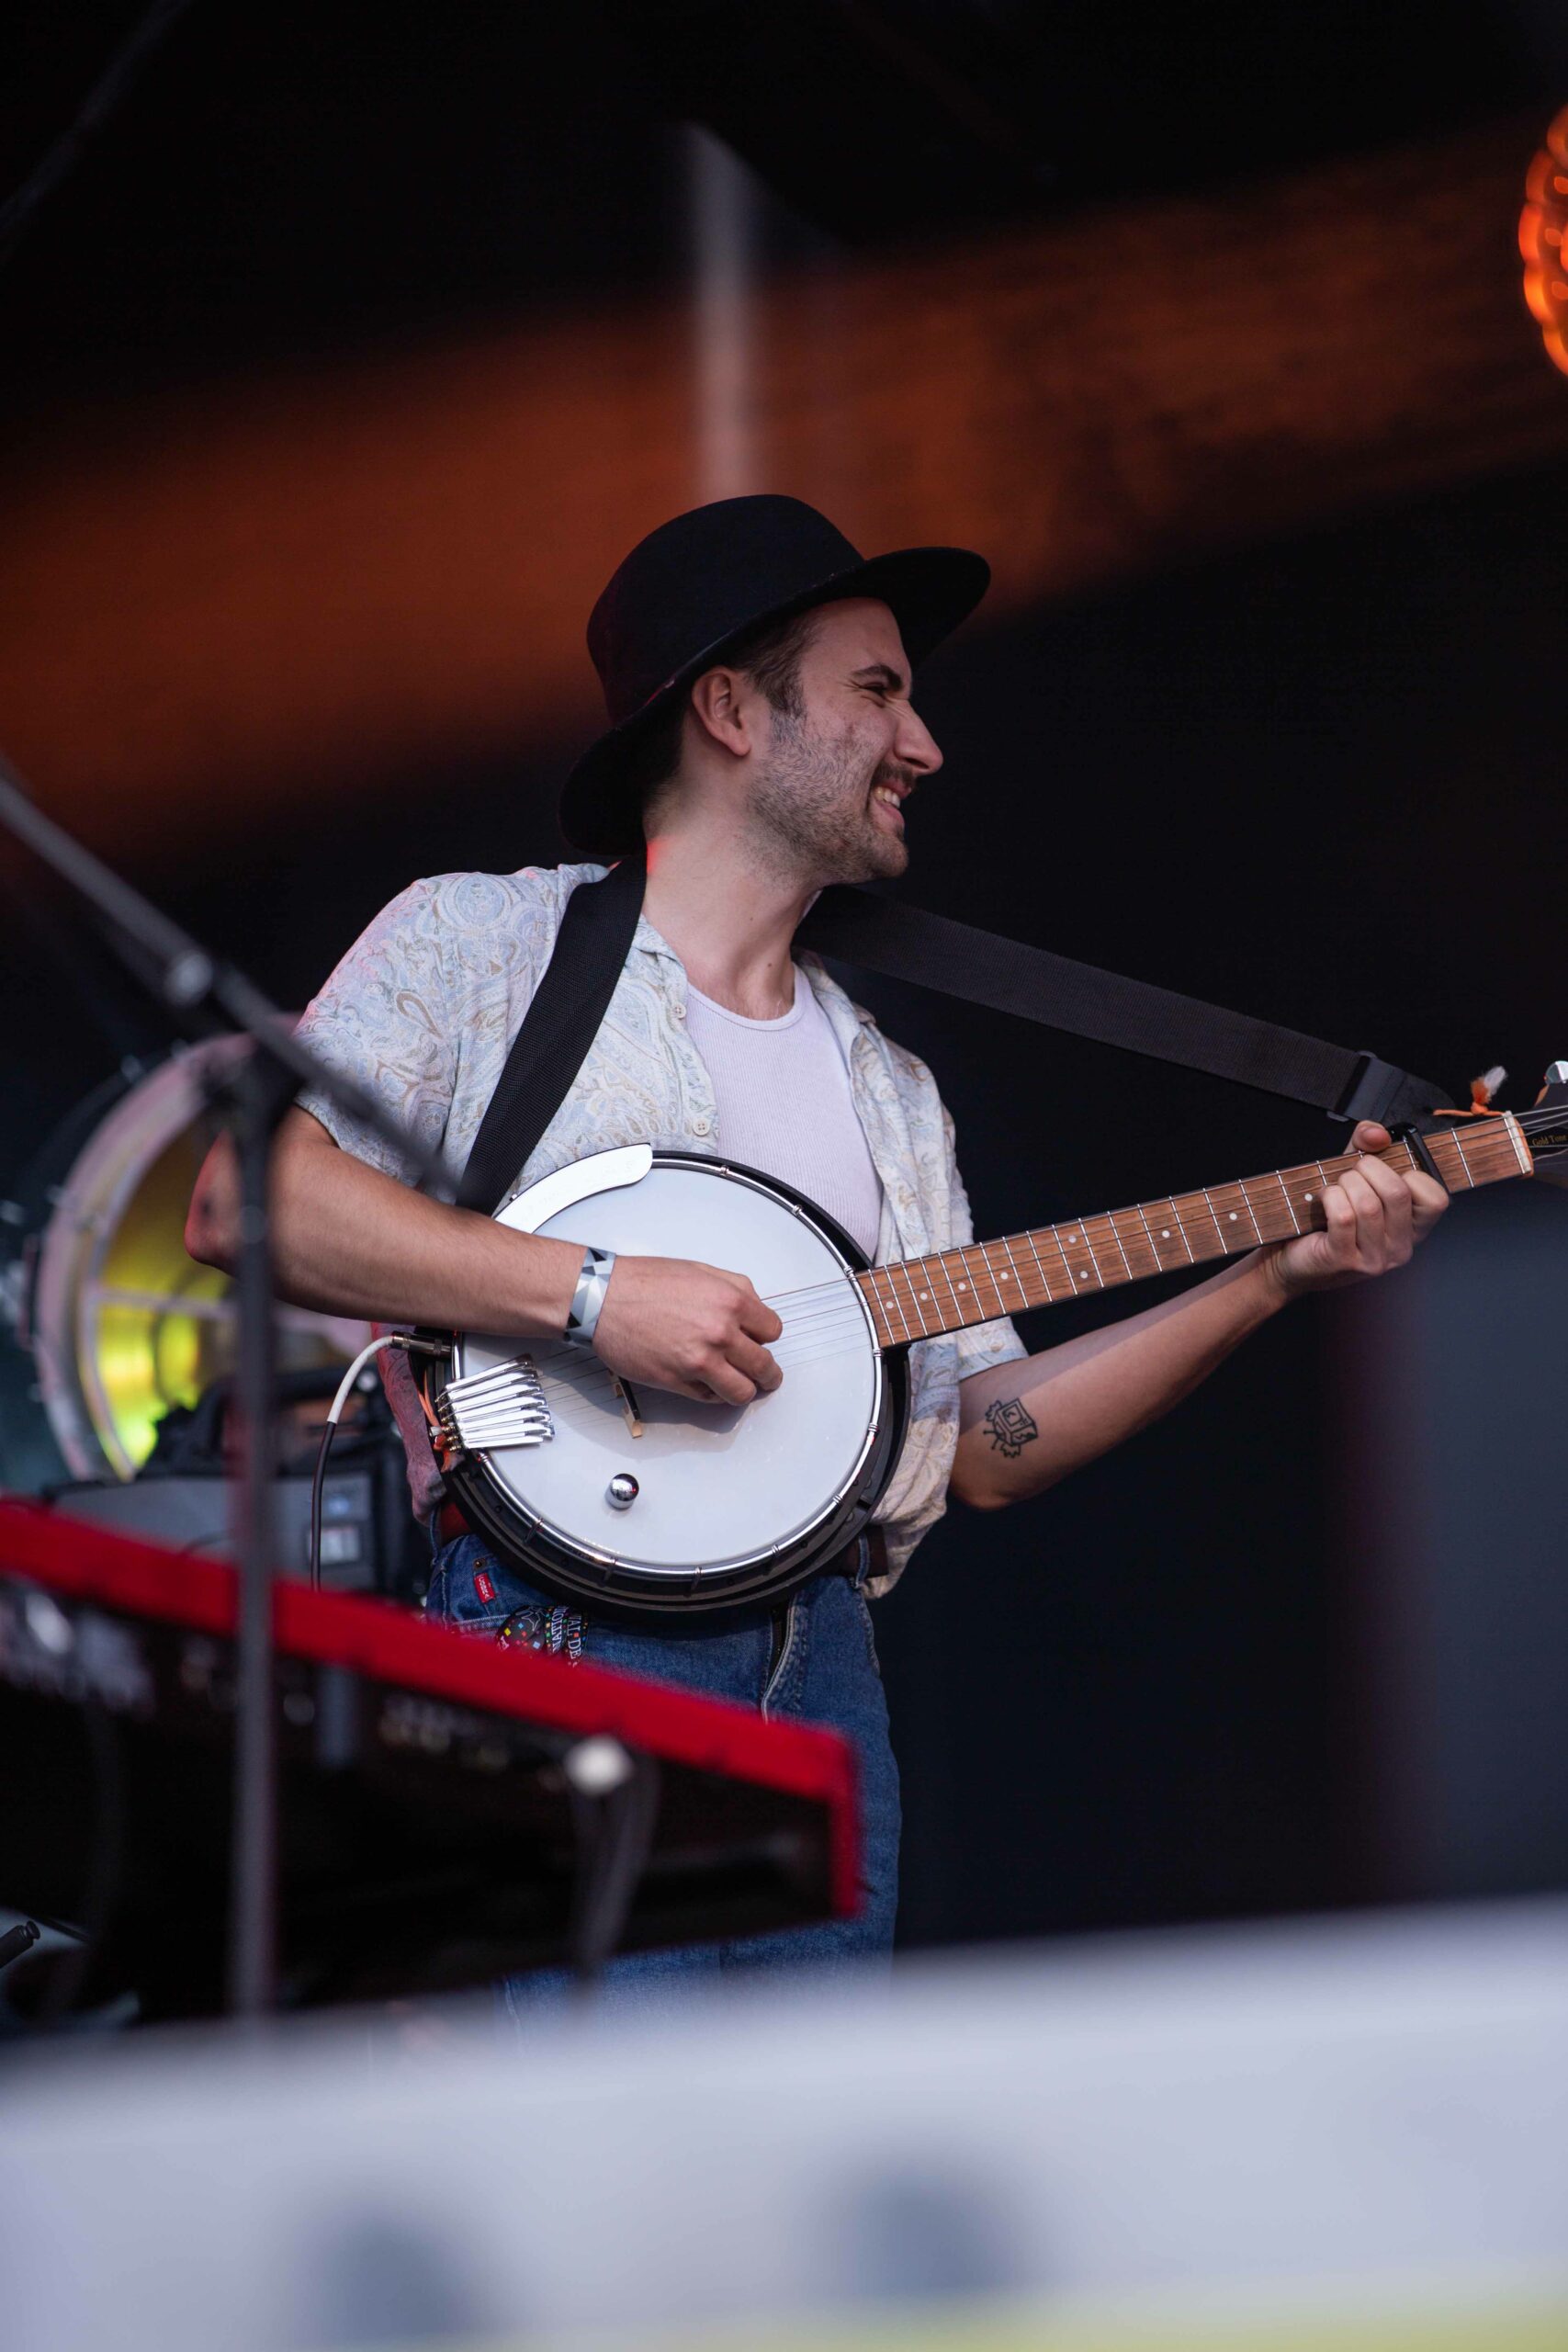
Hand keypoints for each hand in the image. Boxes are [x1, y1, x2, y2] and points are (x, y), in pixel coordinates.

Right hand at [591, 1255, 783, 1405]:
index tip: (760, 1342)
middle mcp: (720, 1333)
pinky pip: (711, 1399)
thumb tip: (754, 1311)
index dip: (766, 1338)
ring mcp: (700, 1361)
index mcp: (731, 1302)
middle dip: (767, 1373)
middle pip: (764, 1366)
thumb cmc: (642, 1282)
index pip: (772, 1332)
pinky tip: (709, 1383)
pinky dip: (714, 1394)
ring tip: (741, 1386)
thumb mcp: (700, 1271)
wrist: (602, 1298)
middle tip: (765, 1375)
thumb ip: (735, 1290)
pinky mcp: (678, 1382)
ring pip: (743, 1391)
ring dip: (745, 1390)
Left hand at [1263, 1120, 1447, 1300]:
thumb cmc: (1328, 1217)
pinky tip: (1323, 1200)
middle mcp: (1400, 1248)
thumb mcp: (1354, 1176)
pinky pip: (1344, 1217)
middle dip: (1368, 1170)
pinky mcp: (1344, 1260)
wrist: (1291, 1258)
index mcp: (1413, 1229)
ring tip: (1335, 1188)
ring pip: (1368, 1204)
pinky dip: (1330, 1198)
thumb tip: (1377, 1133)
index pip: (1436, 1198)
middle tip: (1351, 1173)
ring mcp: (1374, 1259)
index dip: (1411, 1174)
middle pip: (1397, 1193)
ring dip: (1345, 1184)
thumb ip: (1367, 1147)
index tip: (1384, 1173)